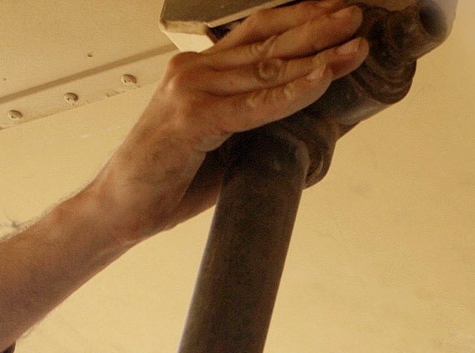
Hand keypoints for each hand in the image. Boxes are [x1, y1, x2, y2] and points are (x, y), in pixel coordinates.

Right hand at [85, 0, 367, 244]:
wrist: (117, 209)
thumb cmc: (163, 183)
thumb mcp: (216, 146)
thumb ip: (249, 125)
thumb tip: (299, 124)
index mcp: (198, 71)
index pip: (256, 33)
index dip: (298, 18)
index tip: (335, 12)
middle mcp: (194, 71)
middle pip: (267, 41)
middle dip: (318, 27)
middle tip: (357, 17)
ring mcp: (191, 91)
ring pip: (267, 68)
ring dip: (317, 55)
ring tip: (354, 46)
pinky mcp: (193, 120)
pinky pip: (254, 104)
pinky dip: (292, 93)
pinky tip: (323, 79)